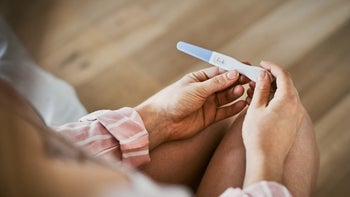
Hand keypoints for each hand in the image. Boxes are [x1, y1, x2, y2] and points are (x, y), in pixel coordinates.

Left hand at [135, 67, 248, 149]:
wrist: (163, 122)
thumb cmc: (174, 100)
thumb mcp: (196, 89)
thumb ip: (216, 83)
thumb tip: (234, 73)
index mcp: (200, 78)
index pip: (220, 71)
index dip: (234, 69)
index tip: (247, 68)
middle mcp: (205, 90)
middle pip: (226, 84)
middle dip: (238, 81)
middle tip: (250, 80)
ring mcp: (208, 104)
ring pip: (227, 97)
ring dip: (236, 93)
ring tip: (243, 91)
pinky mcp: (210, 117)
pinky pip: (225, 112)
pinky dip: (234, 108)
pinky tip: (242, 104)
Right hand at [242, 61, 304, 185]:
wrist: (266, 159)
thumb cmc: (258, 135)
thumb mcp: (255, 108)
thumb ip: (260, 89)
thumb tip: (262, 75)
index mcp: (288, 99)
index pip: (283, 75)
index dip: (271, 67)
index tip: (261, 64)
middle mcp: (296, 106)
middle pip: (285, 85)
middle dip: (269, 79)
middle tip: (254, 78)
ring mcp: (296, 116)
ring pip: (284, 96)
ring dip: (270, 90)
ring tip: (253, 91)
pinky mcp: (293, 124)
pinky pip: (285, 106)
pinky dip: (274, 100)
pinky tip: (260, 103)